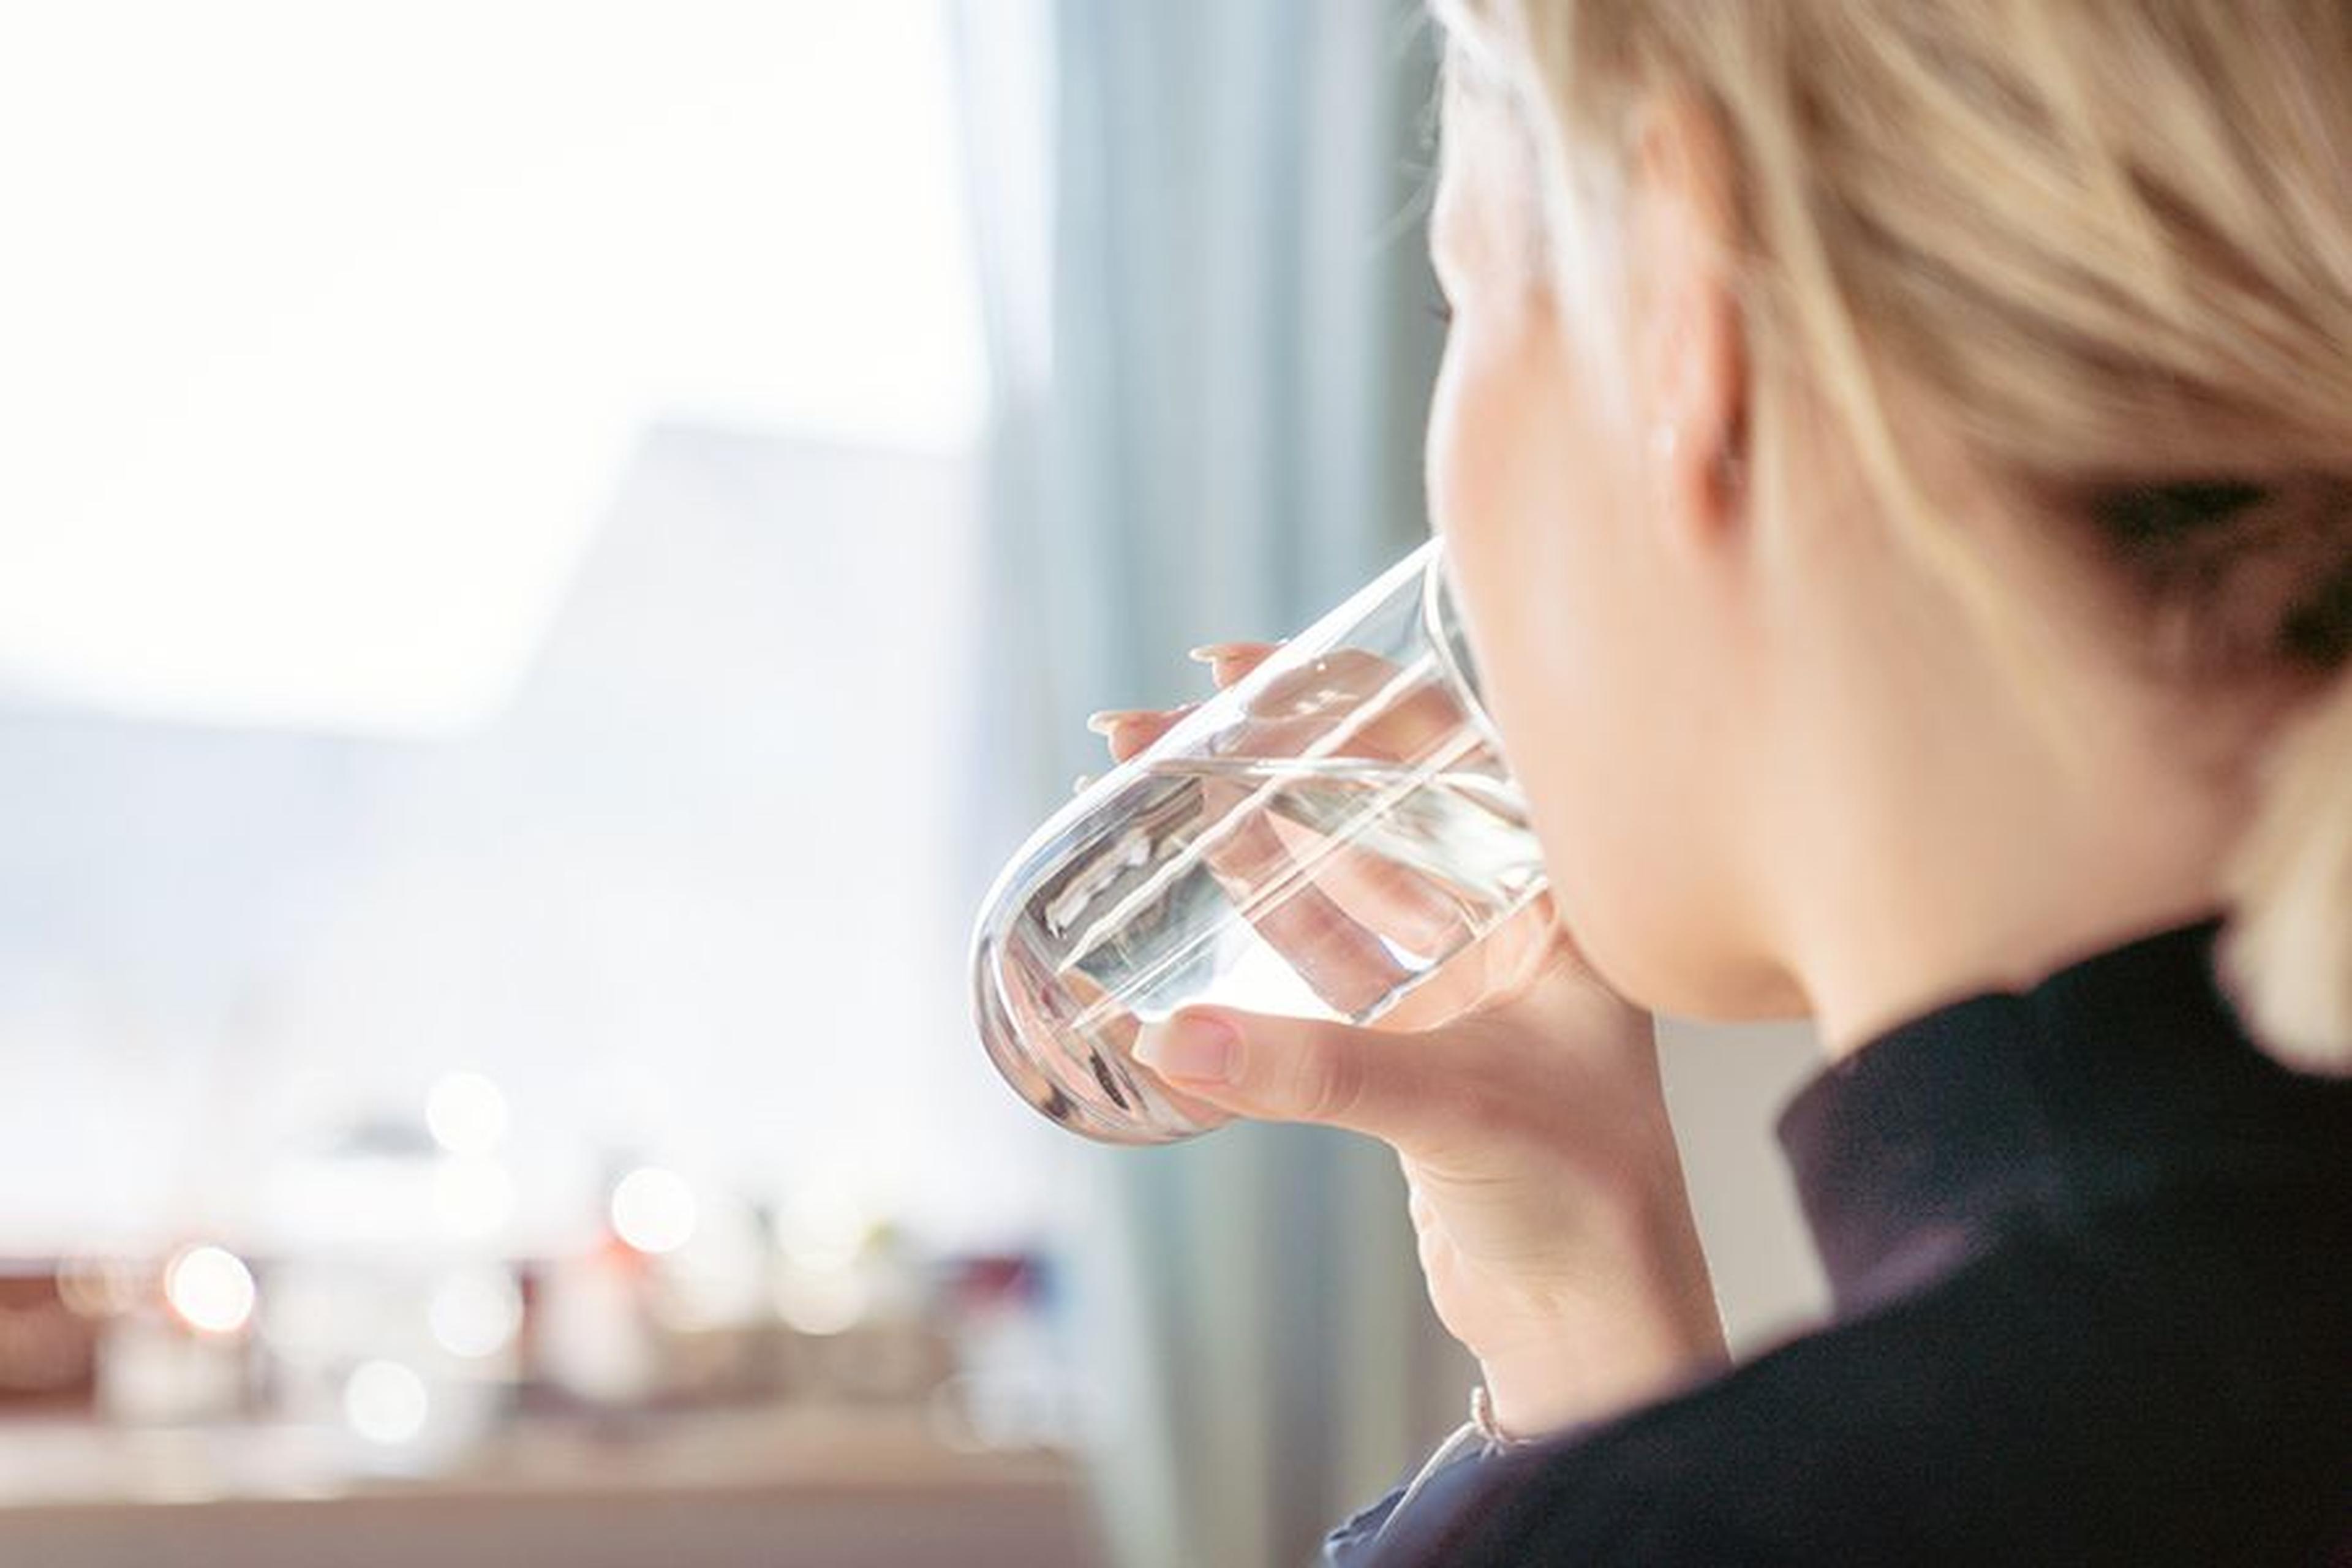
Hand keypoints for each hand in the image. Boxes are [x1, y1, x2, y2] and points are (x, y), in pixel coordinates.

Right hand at [1093, 644, 1726, 1435]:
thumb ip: (1315, 1070)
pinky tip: (1196, 875)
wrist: (1592, 1318)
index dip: (1339, 697)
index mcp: (1557, 888)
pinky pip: (1322, 954)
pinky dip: (1258, 919)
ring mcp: (1458, 975)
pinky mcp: (1412, 1040)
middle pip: (1372, 801)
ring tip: (1149, 782)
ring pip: (1337, 873)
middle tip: (1157, 726)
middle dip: (1265, 758)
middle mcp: (1510, 913)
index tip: (1237, 670)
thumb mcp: (1455, 1107)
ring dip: (1247, 830)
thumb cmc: (1584, 1195)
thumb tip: (1174, 1035)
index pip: (1444, 748)